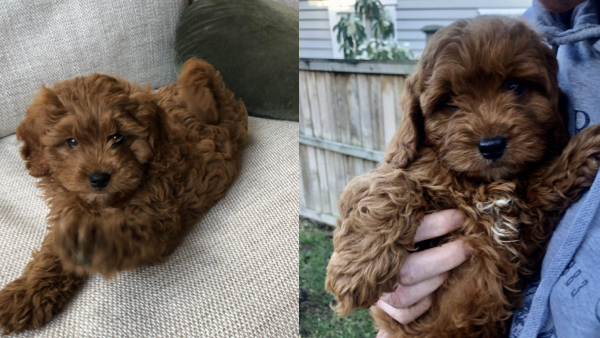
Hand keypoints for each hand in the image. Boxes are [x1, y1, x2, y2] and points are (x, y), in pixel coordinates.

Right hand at [375, 209, 469, 334]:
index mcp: (370, 240)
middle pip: (408, 271)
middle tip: (467, 245)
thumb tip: (432, 184)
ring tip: (454, 265)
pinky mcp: (388, 313)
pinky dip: (425, 303)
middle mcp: (372, 271)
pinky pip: (407, 314)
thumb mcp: (397, 217)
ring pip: (406, 295)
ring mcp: (379, 294)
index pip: (403, 233)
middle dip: (443, 258)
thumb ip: (410, 207)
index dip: (433, 225)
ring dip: (436, 279)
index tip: (459, 216)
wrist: (365, 263)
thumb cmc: (390, 233)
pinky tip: (437, 289)